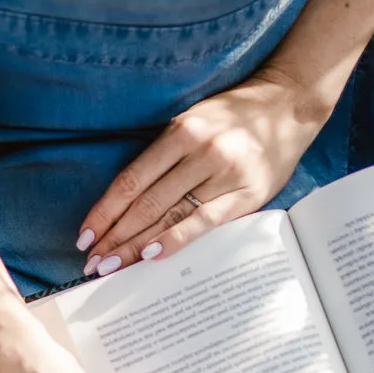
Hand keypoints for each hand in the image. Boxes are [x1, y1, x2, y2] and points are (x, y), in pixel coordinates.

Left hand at [76, 69, 329, 274]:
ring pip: (169, 216)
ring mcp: (225, 174)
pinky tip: (151, 257)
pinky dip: (174, 240)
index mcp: (182, 131)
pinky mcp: (246, 195)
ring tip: (110, 266)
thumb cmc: (234, 118)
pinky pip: (203, 223)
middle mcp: (201, 151)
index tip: (84, 235)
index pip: (132, 179)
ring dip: (136, 245)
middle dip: (114, 236)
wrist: (289, 106)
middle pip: (145, 203)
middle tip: (91, 262)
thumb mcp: (194, 122)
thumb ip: (165, 157)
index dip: (105, 211)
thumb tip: (128, 205)